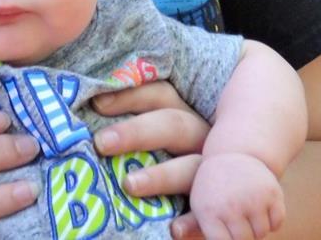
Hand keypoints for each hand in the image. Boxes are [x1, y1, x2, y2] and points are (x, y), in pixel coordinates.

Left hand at [92, 81, 209, 238]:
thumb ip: (137, 129)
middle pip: (174, 125)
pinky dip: (195, 222)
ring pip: (192, 169)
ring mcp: (213, 173)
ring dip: (162, 176)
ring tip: (129, 185)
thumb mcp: (163, 137)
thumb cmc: (174, 161)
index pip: (161, 95)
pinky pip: (211, 214)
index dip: (130, 95)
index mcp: (185, 116)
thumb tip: (92, 118)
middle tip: (101, 142)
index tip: (97, 102)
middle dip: (136, 132)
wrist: (228, 198)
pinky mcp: (218, 207)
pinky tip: (175, 231)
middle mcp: (202, 139)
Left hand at [189, 152, 284, 239]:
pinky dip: (273, 218)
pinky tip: (261, 204)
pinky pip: (278, 221)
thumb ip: (189, 225)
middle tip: (238, 220)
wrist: (235, 152)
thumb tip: (175, 234)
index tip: (227, 232)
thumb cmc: (214, 189)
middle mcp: (231, 205)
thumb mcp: (198, 203)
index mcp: (208, 211)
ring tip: (247, 209)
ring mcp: (253, 197)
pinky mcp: (272, 190)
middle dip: (244, 235)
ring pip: (262, 233)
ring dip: (258, 227)